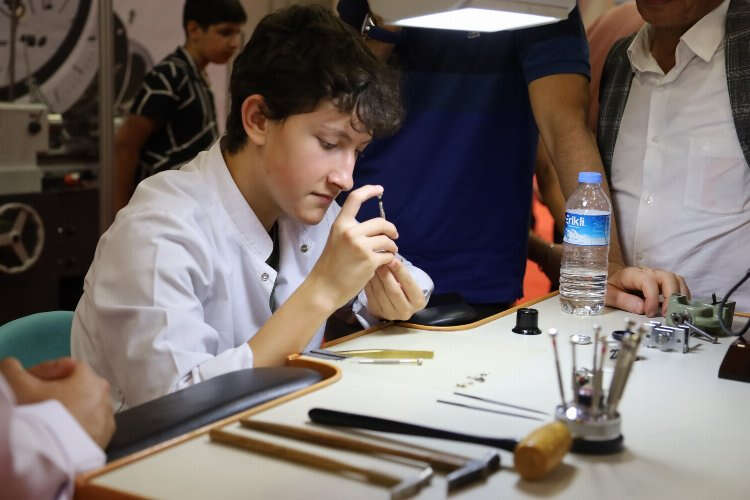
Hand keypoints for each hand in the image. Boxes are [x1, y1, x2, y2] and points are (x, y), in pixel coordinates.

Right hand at [0, 357, 115, 448]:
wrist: (51, 456)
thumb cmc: (39, 416)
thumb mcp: (19, 387)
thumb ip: (13, 370)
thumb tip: (12, 366)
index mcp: (90, 379)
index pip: (67, 366)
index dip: (45, 371)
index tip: (29, 379)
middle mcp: (105, 396)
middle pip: (77, 385)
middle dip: (56, 388)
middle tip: (35, 396)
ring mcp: (107, 418)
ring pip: (84, 405)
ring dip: (67, 406)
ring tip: (45, 415)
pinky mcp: (105, 438)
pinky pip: (89, 424)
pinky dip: (76, 424)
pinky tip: (59, 429)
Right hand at [311, 185, 397, 310]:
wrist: (324, 288)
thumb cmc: (330, 267)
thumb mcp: (336, 241)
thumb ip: (352, 231)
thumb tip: (376, 228)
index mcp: (340, 225)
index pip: (355, 199)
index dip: (369, 191)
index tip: (379, 189)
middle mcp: (350, 232)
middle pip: (381, 222)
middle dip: (391, 230)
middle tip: (394, 236)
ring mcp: (360, 246)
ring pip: (388, 240)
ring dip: (392, 247)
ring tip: (389, 252)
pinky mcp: (370, 261)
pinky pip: (389, 255)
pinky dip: (389, 260)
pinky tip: (383, 264)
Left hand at [365, 258, 426, 320]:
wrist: (397, 306)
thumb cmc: (405, 289)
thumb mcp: (408, 283)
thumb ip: (402, 274)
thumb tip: (390, 259)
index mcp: (418, 302)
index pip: (409, 284)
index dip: (400, 271)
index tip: (393, 259)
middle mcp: (405, 311)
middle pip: (393, 290)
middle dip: (386, 274)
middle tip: (380, 261)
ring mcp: (390, 314)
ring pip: (380, 293)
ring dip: (375, 277)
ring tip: (372, 265)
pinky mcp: (377, 313)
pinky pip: (370, 296)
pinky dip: (368, 283)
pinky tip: (367, 274)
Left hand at [606, 264, 689, 316]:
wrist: (609, 275)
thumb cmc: (608, 284)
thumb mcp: (608, 294)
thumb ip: (623, 300)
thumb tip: (642, 308)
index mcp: (632, 274)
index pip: (649, 282)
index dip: (652, 298)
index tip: (649, 313)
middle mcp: (647, 272)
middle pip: (668, 278)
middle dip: (671, 297)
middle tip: (666, 314)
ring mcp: (656, 275)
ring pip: (676, 279)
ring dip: (679, 296)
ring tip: (674, 312)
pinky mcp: (662, 281)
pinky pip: (678, 284)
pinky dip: (682, 295)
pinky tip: (678, 307)